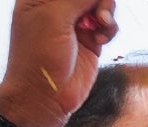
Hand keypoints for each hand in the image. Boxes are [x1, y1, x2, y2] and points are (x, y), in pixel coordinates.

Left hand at [0, 0, 119, 126]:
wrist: (45, 96)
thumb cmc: (38, 57)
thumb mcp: (54, 18)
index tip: (95, 2)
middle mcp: (56, 6)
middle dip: (99, 1)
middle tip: (100, 15)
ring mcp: (74, 23)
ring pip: (101, 5)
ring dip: (106, 14)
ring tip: (100, 28)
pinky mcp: (89, 40)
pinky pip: (107, 25)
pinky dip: (109, 30)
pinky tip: (100, 40)